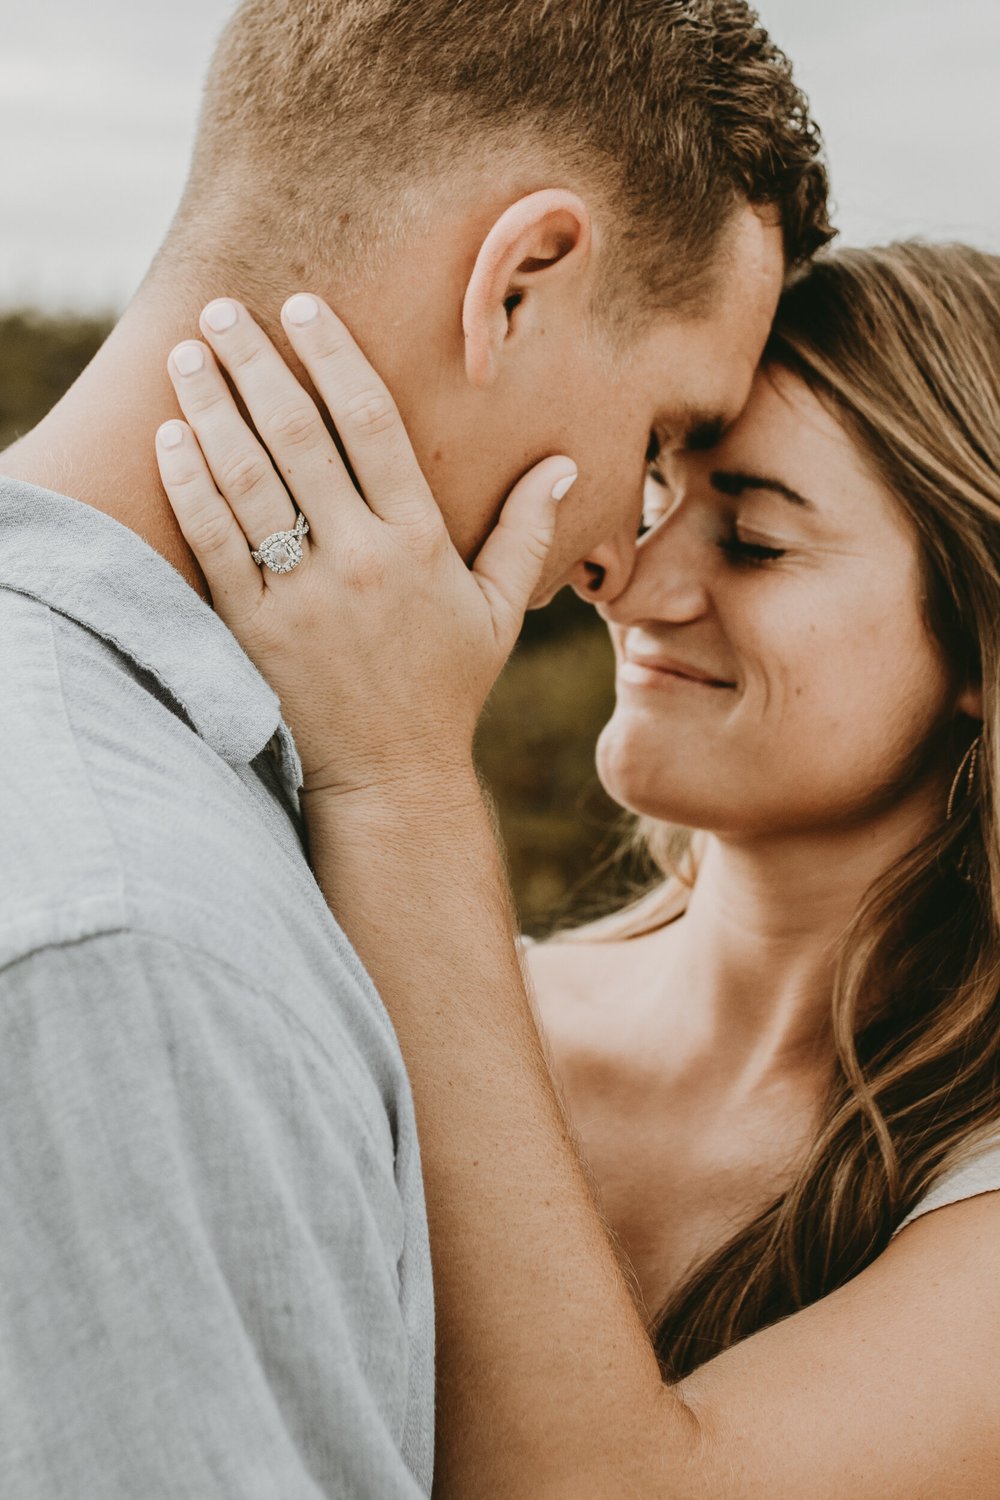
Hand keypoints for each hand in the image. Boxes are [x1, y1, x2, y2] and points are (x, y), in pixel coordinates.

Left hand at [154, 295, 576, 798]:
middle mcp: (360, 559)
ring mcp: (302, 595)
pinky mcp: (254, 630)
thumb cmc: (446, 688)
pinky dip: (189, 486)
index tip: (304, 307)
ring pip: (248, 481)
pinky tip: (168, 438)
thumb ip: (527, 533)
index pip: (373, 425)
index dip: (335, 356)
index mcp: (419, 543)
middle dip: (256, 364)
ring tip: (182, 354)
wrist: (390, 776)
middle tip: (220, 309)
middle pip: (299, 437)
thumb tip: (560, 463)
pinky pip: (214, 544)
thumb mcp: (500, 612)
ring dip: (211, 408)